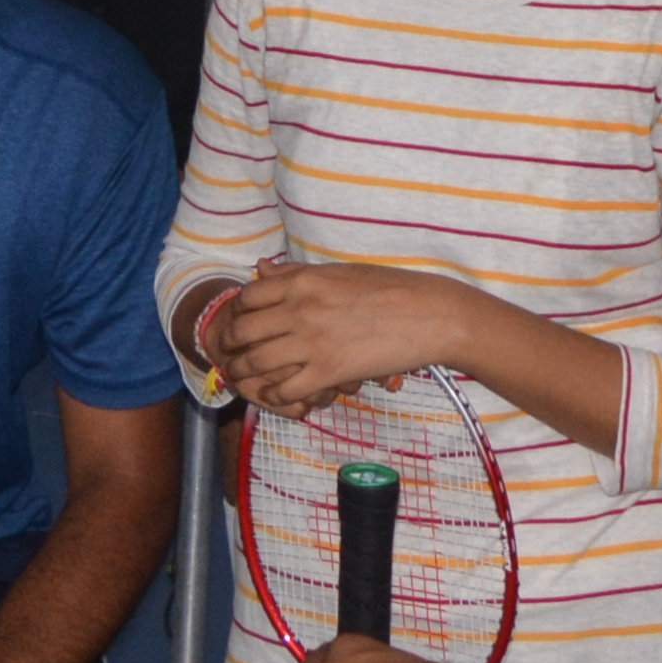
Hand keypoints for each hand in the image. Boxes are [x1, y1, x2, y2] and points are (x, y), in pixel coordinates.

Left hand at [202, 257, 466, 414]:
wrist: (429, 315)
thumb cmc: (388, 289)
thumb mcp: (339, 272)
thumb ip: (296, 274)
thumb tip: (261, 268)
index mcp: (303, 282)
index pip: (248, 298)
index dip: (239, 312)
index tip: (242, 322)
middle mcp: (300, 310)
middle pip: (243, 331)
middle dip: (232, 346)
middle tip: (233, 354)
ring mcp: (312, 342)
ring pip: (257, 363)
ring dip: (246, 373)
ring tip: (246, 377)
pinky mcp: (328, 372)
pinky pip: (285, 390)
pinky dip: (278, 395)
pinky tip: (284, 392)